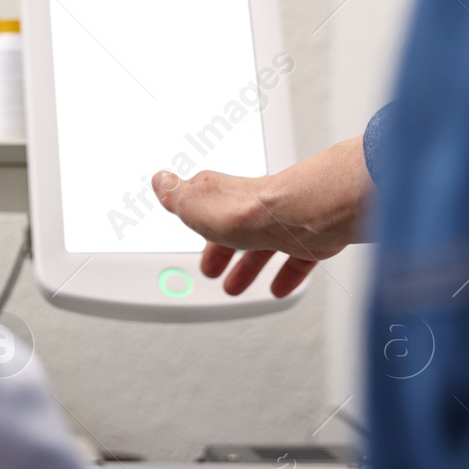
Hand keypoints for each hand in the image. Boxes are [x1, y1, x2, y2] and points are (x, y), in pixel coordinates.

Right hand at [151, 135, 371, 296]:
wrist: (301, 217)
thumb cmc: (248, 210)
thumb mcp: (193, 203)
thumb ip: (174, 195)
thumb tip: (160, 180)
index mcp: (223, 195)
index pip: (206, 206)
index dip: (196, 222)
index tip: (191, 230)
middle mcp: (253, 207)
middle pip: (234, 231)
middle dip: (221, 251)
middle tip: (211, 268)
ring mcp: (282, 223)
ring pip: (263, 248)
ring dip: (248, 268)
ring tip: (236, 287)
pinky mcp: (308, 240)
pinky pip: (296, 261)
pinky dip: (286, 275)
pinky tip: (278, 288)